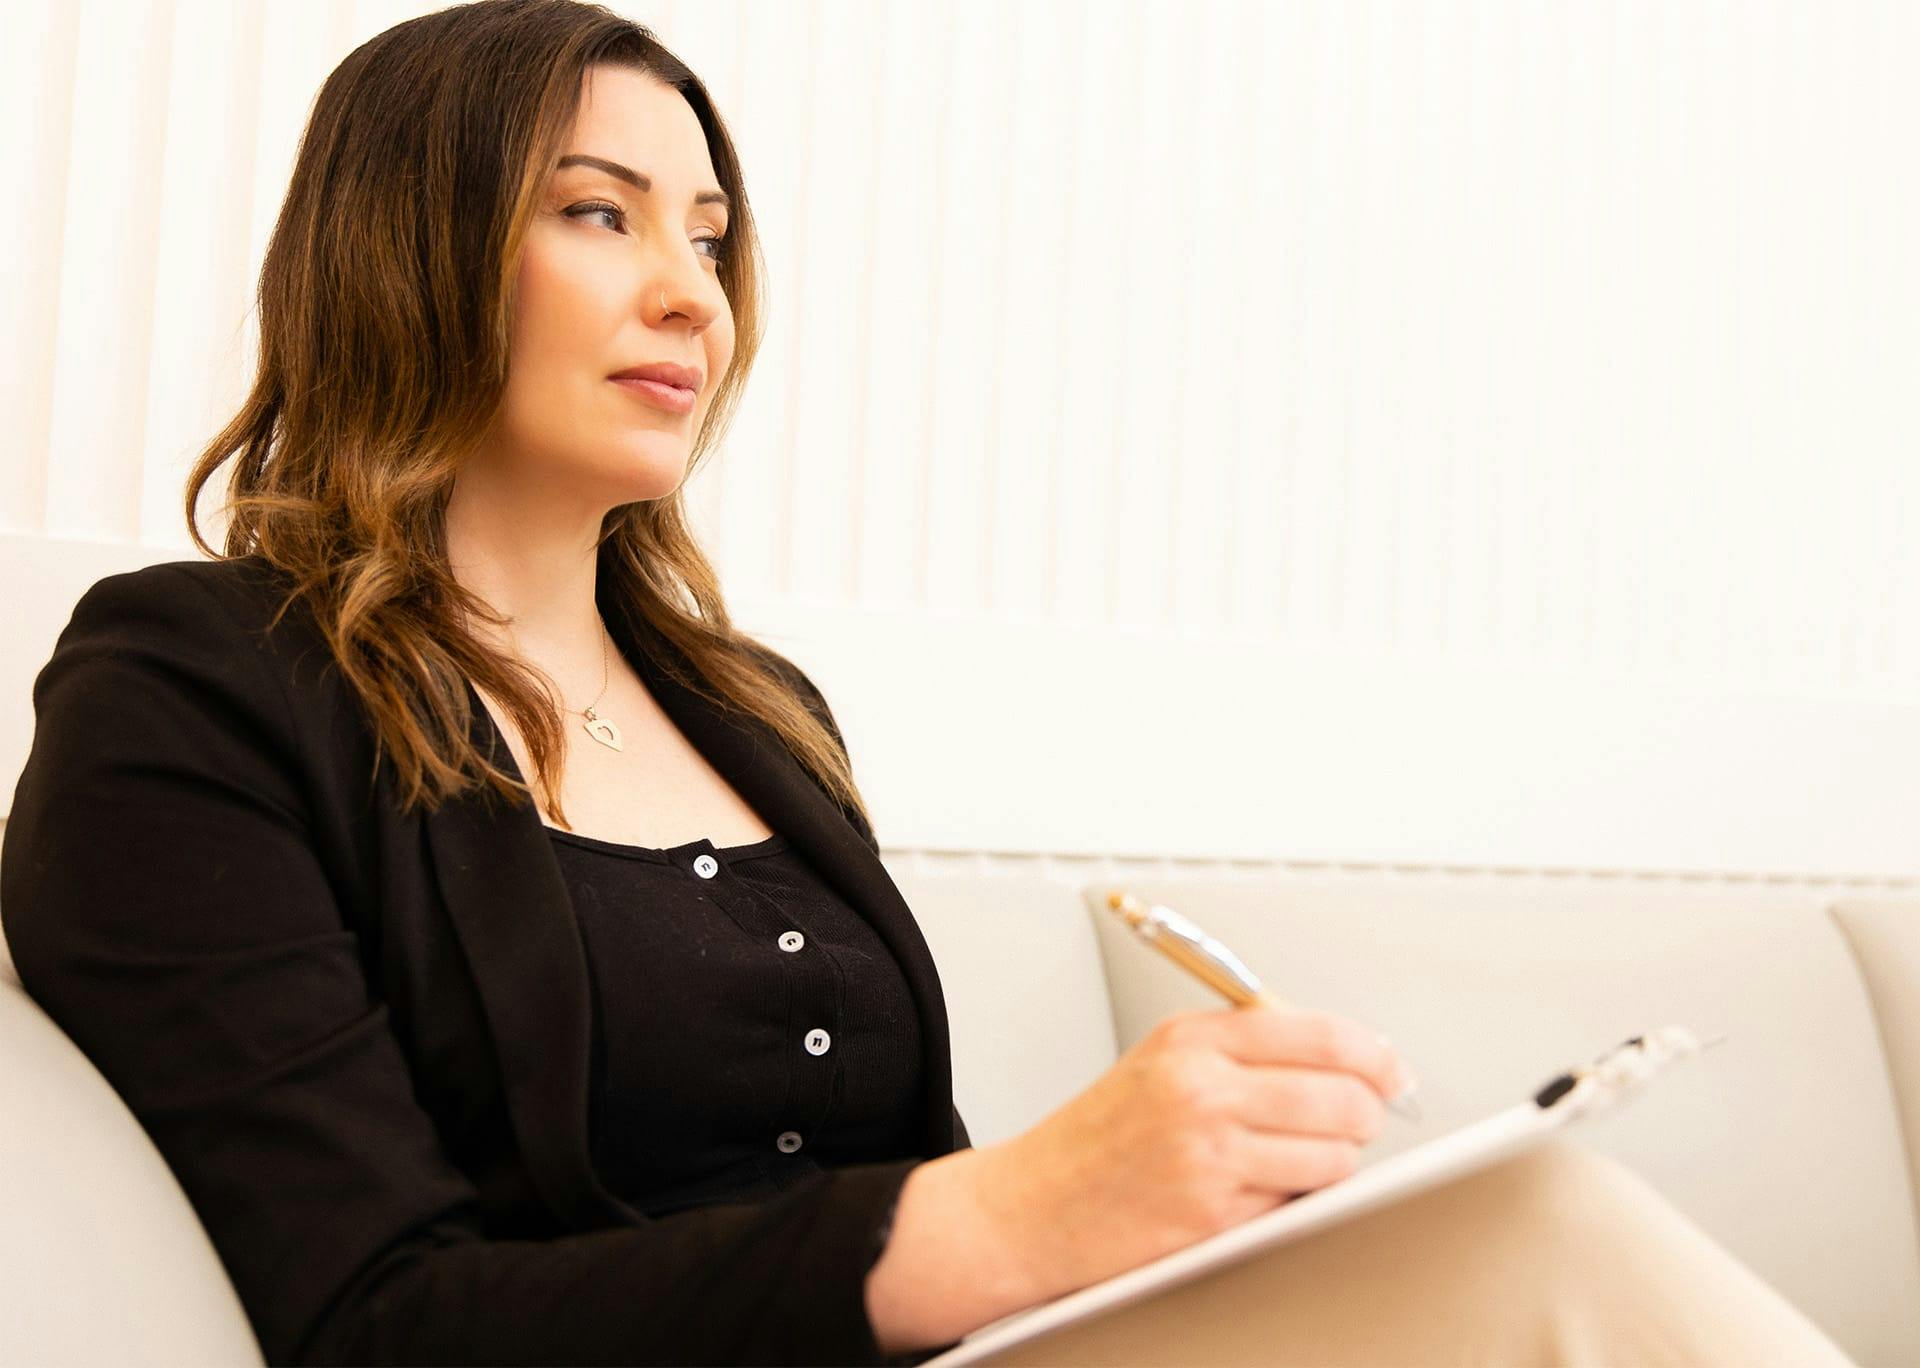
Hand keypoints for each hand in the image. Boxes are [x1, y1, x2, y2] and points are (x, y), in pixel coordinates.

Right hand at [963, 1001, 1415, 1305]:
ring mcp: (1208, 1151)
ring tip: (1310, 1158)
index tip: (1391, 1070)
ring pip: (1333, 1154)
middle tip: (1362, 1119)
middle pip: (1341, 1095)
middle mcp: (1201, 1087)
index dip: (1373, 1054)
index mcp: (1192, 1038)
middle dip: (1367, 1112)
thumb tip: (1342, 1057)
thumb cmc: (1099, 1137)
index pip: (1318, 1033)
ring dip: (1338, 1161)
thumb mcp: (1162, 1060)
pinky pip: (1297, 1202)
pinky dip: (1298, 1198)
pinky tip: (1265, 1189)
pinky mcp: (1212, 1212)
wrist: (1032, 1205)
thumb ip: (1242, 1049)